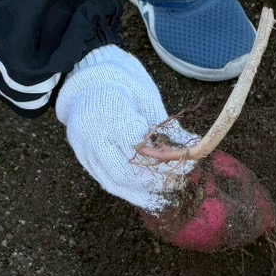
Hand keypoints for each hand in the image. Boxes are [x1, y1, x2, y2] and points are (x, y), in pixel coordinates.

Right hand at [55, 45, 198, 211]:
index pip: (139, 146)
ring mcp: (85, 148)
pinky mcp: (83, 158)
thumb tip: (191, 146)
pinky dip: (129, 191)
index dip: (164, 159)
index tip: (185, 160)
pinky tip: (147, 196)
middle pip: (126, 171)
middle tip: (178, 179)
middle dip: (156, 180)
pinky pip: (106, 181)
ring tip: (165, 192)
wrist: (87, 79)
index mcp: (111, 112)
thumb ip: (164, 126)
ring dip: (143, 192)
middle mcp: (94, 134)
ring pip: (115, 181)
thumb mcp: (147, 98)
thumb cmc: (123, 85)